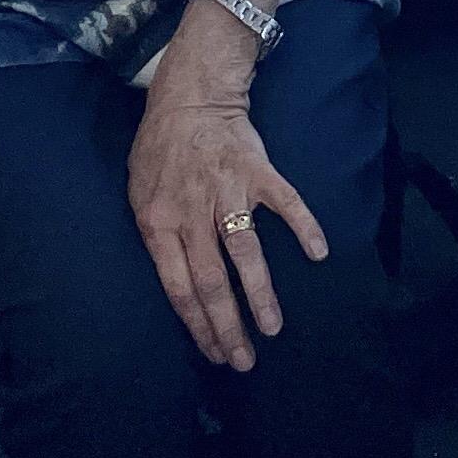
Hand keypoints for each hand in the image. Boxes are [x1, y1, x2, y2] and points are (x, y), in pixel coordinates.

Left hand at [126, 24, 326, 372]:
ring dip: (261, 295)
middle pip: (212, 282)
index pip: (178, 289)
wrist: (191, 96)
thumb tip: (172, 282)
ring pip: (246, 253)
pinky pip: (284, 204)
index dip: (198, 326)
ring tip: (273, 329)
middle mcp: (193, 213)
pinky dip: (304, 227)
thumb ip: (156, 236)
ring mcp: (227, 192)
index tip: (215, 354)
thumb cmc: (161, 149)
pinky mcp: (257, 172)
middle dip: (229, 327)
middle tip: (244, 360)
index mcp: (160, 223)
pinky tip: (318, 253)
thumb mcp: (138, 194)